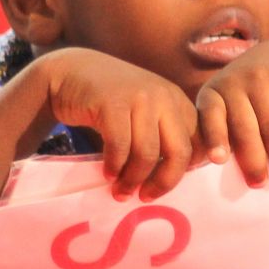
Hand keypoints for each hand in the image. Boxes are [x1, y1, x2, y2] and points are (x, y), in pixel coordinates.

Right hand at [37, 48, 201, 200]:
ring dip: (133, 179)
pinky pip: (120, 146)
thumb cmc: (111, 100)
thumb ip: (163, 133)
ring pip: (148, 153)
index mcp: (177, 100)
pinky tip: (107, 173)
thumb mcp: (145, 111)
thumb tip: (176, 175)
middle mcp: (165, 97)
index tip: (166, 187)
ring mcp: (140, 98)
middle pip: (179, 152)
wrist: (72, 72)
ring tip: (120, 191)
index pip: (197, 142)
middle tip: (146, 196)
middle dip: (164, 181)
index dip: (187, 170)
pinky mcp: (112, 103)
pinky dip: (114, 166)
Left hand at [195, 38, 268, 189]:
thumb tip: (225, 175)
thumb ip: (226, 130)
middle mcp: (234, 80)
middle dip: (254, 160)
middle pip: (245, 128)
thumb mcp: (231, 104)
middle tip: (260, 184)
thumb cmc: (251, 95)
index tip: (219, 160)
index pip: (210, 117)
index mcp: (213, 92)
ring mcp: (262, 74)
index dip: (215, 138)